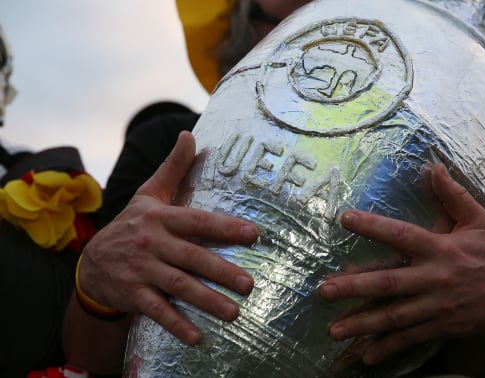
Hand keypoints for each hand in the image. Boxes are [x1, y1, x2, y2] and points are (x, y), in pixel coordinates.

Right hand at [77, 131, 259, 344]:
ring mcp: (141, 270)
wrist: (91, 264)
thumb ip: (173, 168)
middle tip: (250, 285)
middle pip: (191, 257)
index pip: (197, 221)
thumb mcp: (149, 196)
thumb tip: (190, 135)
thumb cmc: (132, 226)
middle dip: (221, 272)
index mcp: (160, 218)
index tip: (254, 234)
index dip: (226, 227)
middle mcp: (152, 243)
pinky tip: (197, 337)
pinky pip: (156, 312)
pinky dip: (176, 325)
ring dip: (206, 301)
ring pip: (177, 286)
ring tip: (234, 312)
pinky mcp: (133, 295)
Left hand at [318, 163, 484, 364]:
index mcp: (441, 249)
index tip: (345, 219)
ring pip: (394, 316)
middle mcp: (435, 278)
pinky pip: (410, 339)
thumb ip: (454, 195)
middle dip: (355, 287)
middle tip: (324, 290)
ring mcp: (436, 306)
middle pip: (390, 282)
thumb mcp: (479, 222)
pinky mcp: (440, 327)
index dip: (374, 226)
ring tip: (333, 329)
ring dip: (362, 324)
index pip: (402, 235)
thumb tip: (435, 167)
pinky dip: (388, 348)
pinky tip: (366, 355)